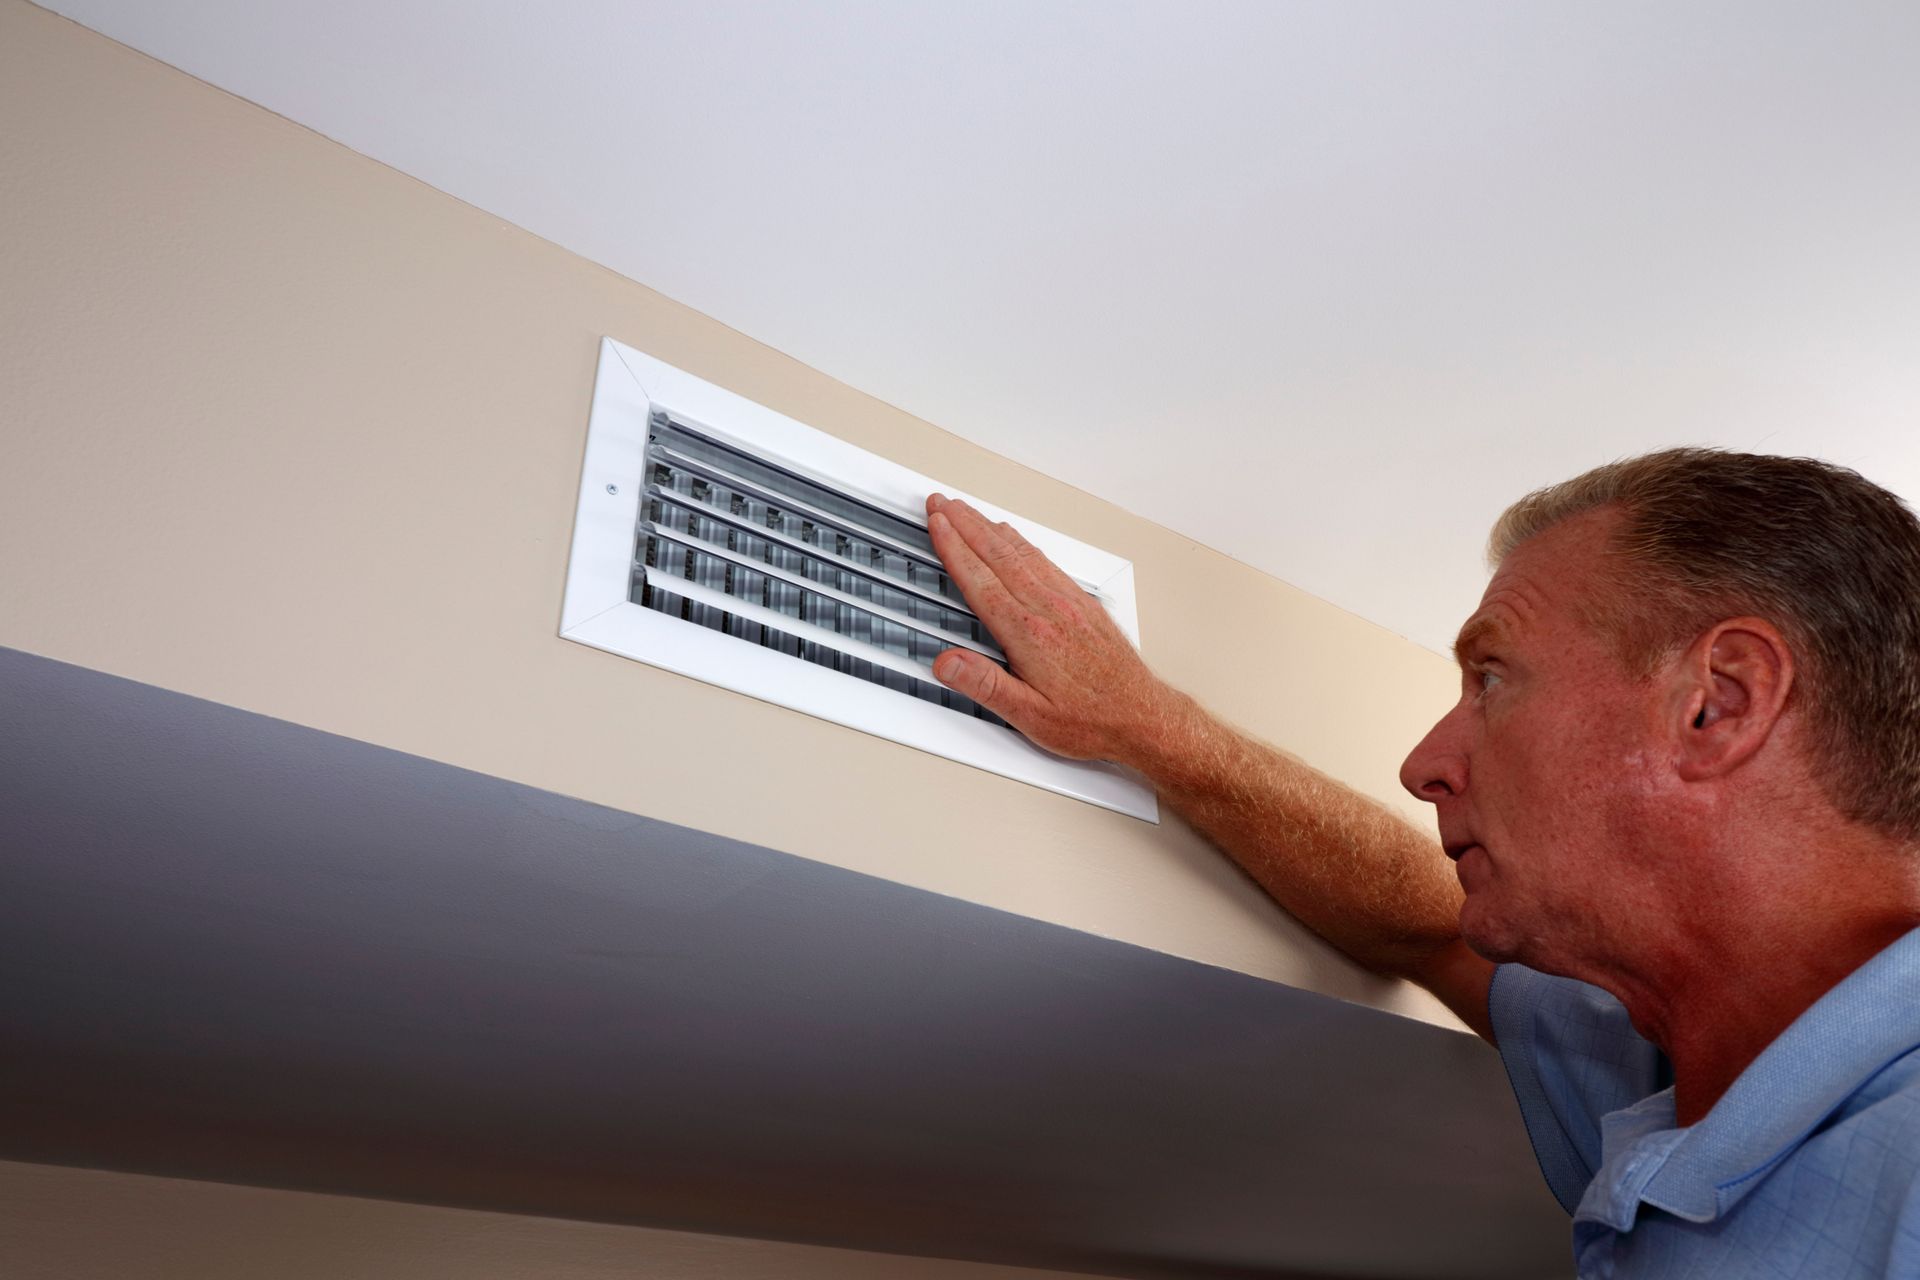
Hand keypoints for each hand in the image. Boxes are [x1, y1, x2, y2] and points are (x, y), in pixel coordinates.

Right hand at [925, 493, 1166, 760]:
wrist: (1141, 716)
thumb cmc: (1090, 720)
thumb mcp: (1028, 715)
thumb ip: (984, 685)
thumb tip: (947, 663)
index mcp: (1030, 633)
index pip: (981, 580)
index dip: (954, 548)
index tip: (937, 523)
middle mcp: (1049, 609)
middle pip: (998, 554)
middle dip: (966, 524)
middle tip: (942, 503)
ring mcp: (1069, 602)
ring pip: (1022, 552)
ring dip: (990, 528)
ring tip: (969, 511)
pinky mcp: (1083, 604)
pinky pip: (1046, 561)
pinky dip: (1021, 543)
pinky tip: (1014, 538)